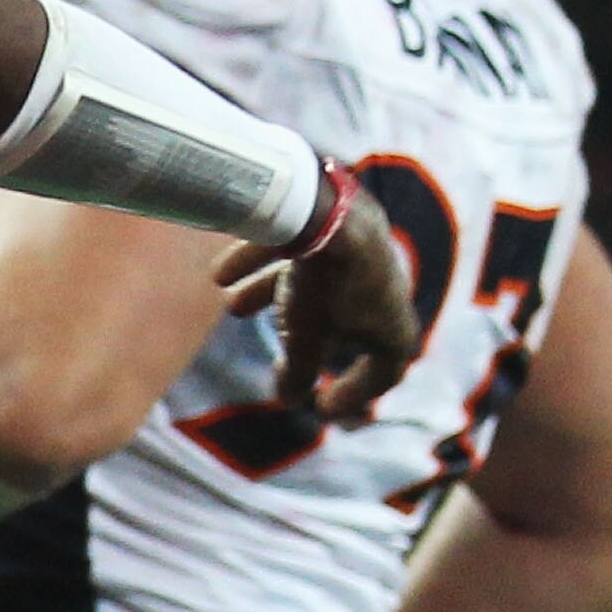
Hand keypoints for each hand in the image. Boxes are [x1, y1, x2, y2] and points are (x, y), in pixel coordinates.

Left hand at [226, 185, 421, 421]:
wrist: (322, 205)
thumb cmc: (321, 283)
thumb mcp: (305, 336)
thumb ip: (297, 370)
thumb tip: (289, 398)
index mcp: (390, 320)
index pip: (387, 368)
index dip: (357, 393)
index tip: (324, 406)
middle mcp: (384, 283)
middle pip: (348, 320)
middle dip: (307, 337)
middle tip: (281, 357)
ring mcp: (363, 248)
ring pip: (318, 279)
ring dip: (273, 294)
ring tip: (233, 306)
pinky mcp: (338, 218)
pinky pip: (301, 245)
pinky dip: (263, 260)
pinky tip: (221, 273)